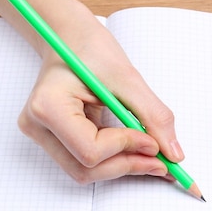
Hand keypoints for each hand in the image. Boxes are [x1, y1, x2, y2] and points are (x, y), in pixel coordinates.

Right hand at [18, 9, 183, 183]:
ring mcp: (42, 136)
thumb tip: (173, 154)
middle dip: (127, 166)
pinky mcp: (54, 140)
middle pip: (85, 169)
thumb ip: (153, 116)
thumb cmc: (91, 48)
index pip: (90, 150)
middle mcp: (37, 127)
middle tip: (162, 162)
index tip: (155, 142)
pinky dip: (114, 161)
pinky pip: (85, 163)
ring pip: (85, 172)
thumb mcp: (127, 78)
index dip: (127, 149)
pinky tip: (134, 151)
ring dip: (122, 166)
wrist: (70, 38)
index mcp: (48, 106)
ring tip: (151, 156)